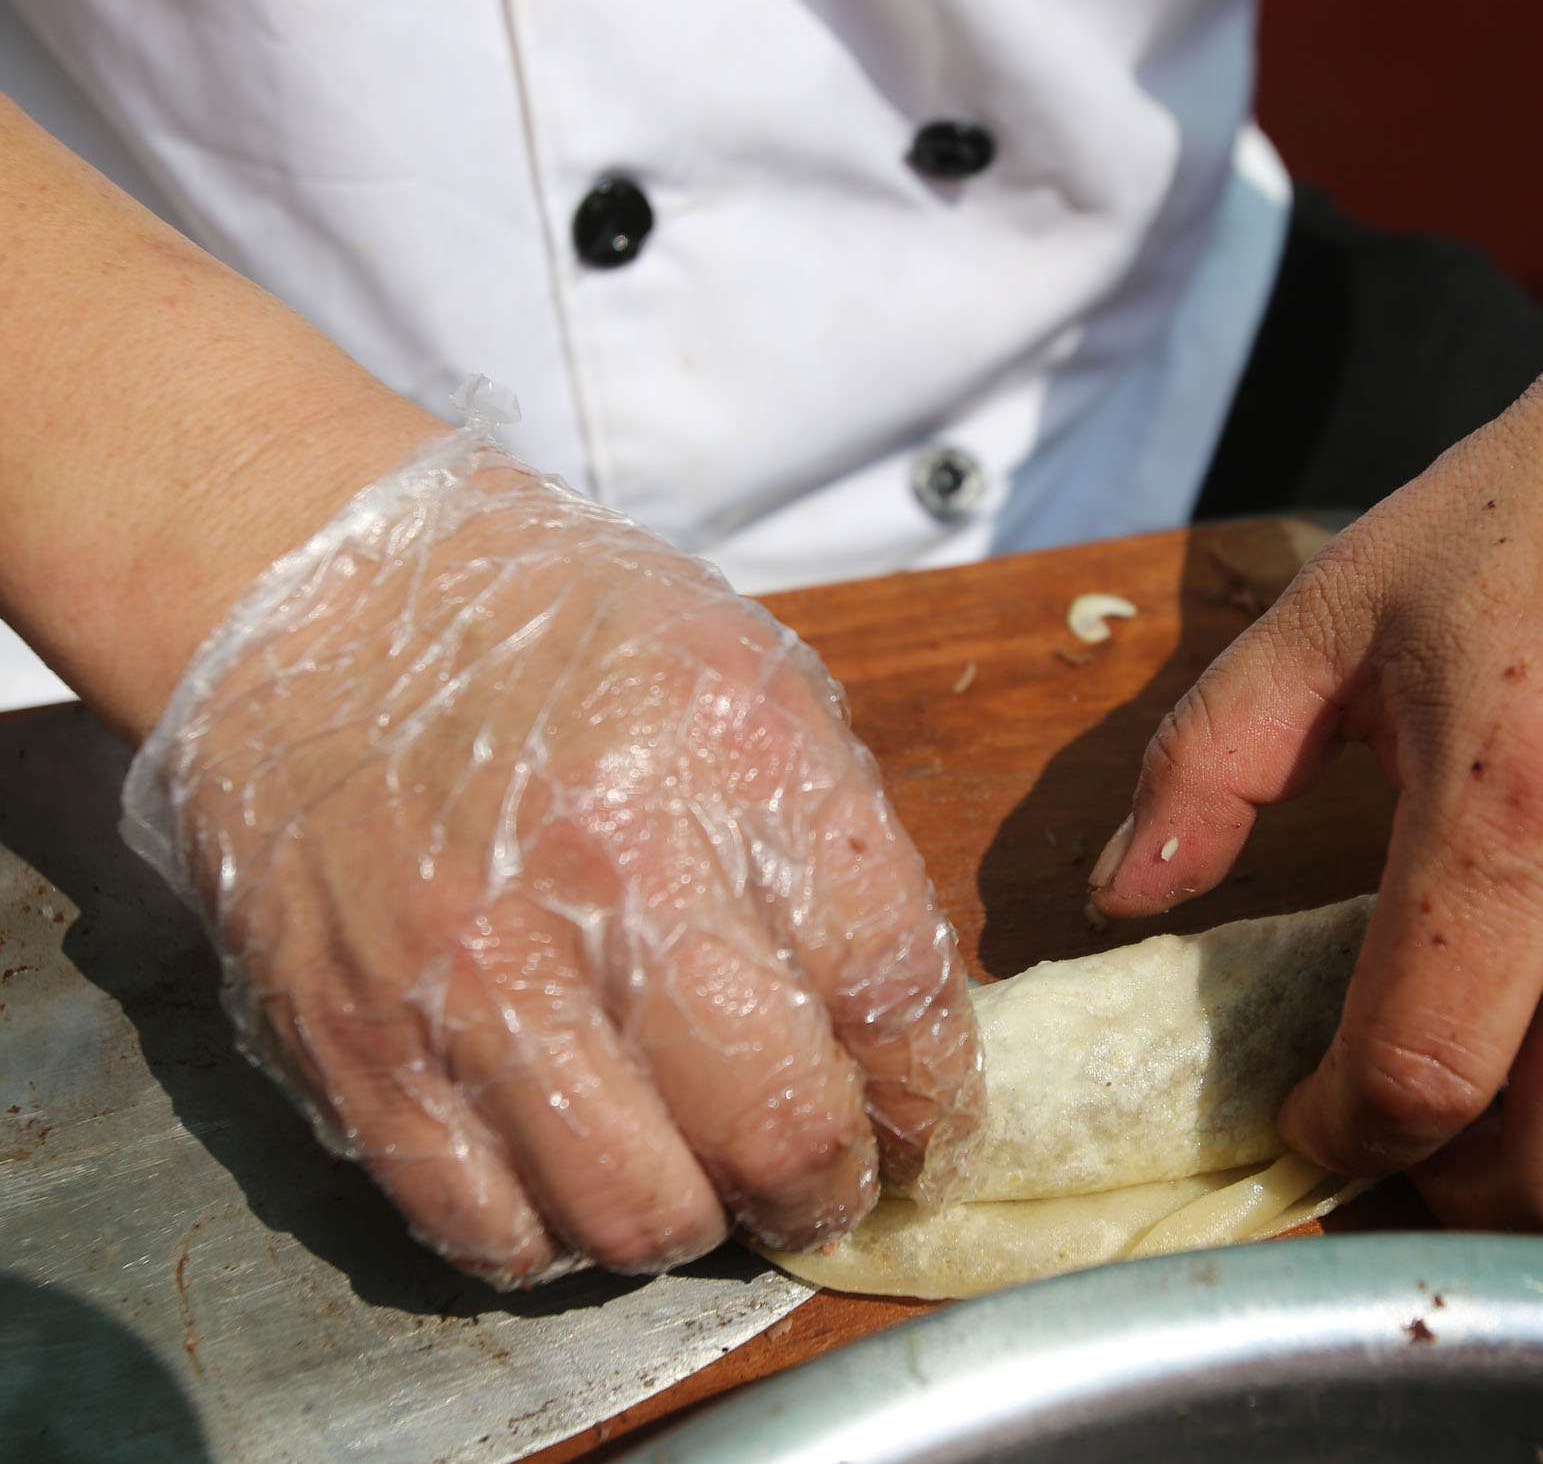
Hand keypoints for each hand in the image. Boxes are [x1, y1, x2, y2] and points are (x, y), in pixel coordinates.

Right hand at [123, 430, 981, 1286]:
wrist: (312, 597)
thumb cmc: (554, 634)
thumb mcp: (747, 677)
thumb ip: (830, 847)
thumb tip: (890, 1020)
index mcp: (743, 768)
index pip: (895, 995)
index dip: (933, 1102)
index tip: (930, 1138)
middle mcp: (616, 879)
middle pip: (775, 1135)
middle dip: (829, 1193)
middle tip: (828, 1190)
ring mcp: (475, 976)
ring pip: (636, 1215)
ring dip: (697, 1229)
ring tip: (703, 1191)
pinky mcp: (357, 1046)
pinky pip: (486, 1229)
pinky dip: (554, 1240)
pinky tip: (574, 1182)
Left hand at [1089, 327, 1542, 1233]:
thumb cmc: (1537, 515)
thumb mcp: (1335, 613)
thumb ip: (1207, 763)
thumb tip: (1118, 897)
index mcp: (1519, 800)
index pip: (1422, 1075)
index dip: (1343, 1136)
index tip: (1316, 1120)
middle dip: (1466, 1194)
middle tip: (1425, 1133)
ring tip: (1539, 1103)